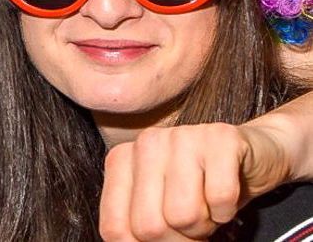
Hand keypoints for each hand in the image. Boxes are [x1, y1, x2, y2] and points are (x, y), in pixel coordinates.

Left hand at [98, 122, 290, 240]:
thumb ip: (137, 226)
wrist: (251, 158)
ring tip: (207, 207)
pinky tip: (225, 196)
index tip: (167, 238)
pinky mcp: (221, 139)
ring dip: (204, 225)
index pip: (116, 227)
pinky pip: (220, 197)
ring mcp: (182, 136)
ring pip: (183, 215)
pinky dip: (227, 211)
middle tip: (193, 224)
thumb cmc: (199, 188)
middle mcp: (145, 143)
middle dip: (178, 239)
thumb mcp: (157, 207)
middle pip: (149, 226)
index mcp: (120, 160)